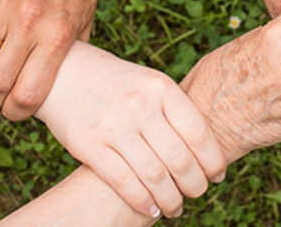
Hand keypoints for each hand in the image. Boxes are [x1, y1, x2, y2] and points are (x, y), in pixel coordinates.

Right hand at [36, 42, 226, 218]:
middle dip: (195, 185)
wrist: (64, 71)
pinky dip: (143, 202)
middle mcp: (140, 105)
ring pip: (155, 176)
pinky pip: (124, 182)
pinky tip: (151, 209)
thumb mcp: (149, 83)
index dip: (213, 161)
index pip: (199, 134)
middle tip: (197, 194)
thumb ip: (174, 110)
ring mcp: (114, 125)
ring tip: (176, 207)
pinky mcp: (89, 145)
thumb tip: (206, 150)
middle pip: (180, 159)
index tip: (217, 176)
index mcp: (161, 87)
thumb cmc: (116, 82)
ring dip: (171, 200)